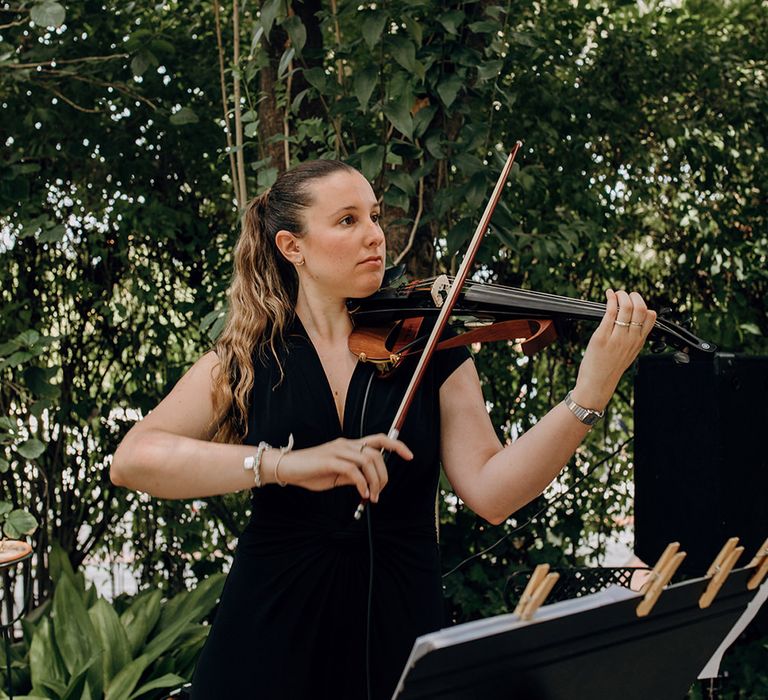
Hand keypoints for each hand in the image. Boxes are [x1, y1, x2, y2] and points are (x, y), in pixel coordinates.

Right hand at [272, 433, 412, 501]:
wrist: (286, 468)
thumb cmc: (310, 472)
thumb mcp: (336, 476)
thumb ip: (352, 476)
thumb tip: (368, 483)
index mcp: (349, 445)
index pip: (379, 439)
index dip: (397, 445)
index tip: (410, 456)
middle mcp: (346, 444)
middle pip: (377, 453)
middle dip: (384, 475)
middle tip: (380, 492)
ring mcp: (338, 450)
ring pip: (368, 460)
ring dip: (375, 481)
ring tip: (372, 496)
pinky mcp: (329, 460)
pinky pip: (353, 470)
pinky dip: (362, 483)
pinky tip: (362, 493)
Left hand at [572, 289, 655, 409]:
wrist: (597, 385)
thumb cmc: (609, 369)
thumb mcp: (628, 354)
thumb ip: (632, 339)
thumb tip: (633, 323)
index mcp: (638, 342)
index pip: (651, 317)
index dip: (644, 305)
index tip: (635, 301)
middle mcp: (630, 339)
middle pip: (640, 309)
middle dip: (634, 296)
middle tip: (626, 294)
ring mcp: (617, 338)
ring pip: (626, 308)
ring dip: (621, 295)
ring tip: (616, 293)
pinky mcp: (602, 337)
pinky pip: (610, 312)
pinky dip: (610, 299)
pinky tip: (608, 294)